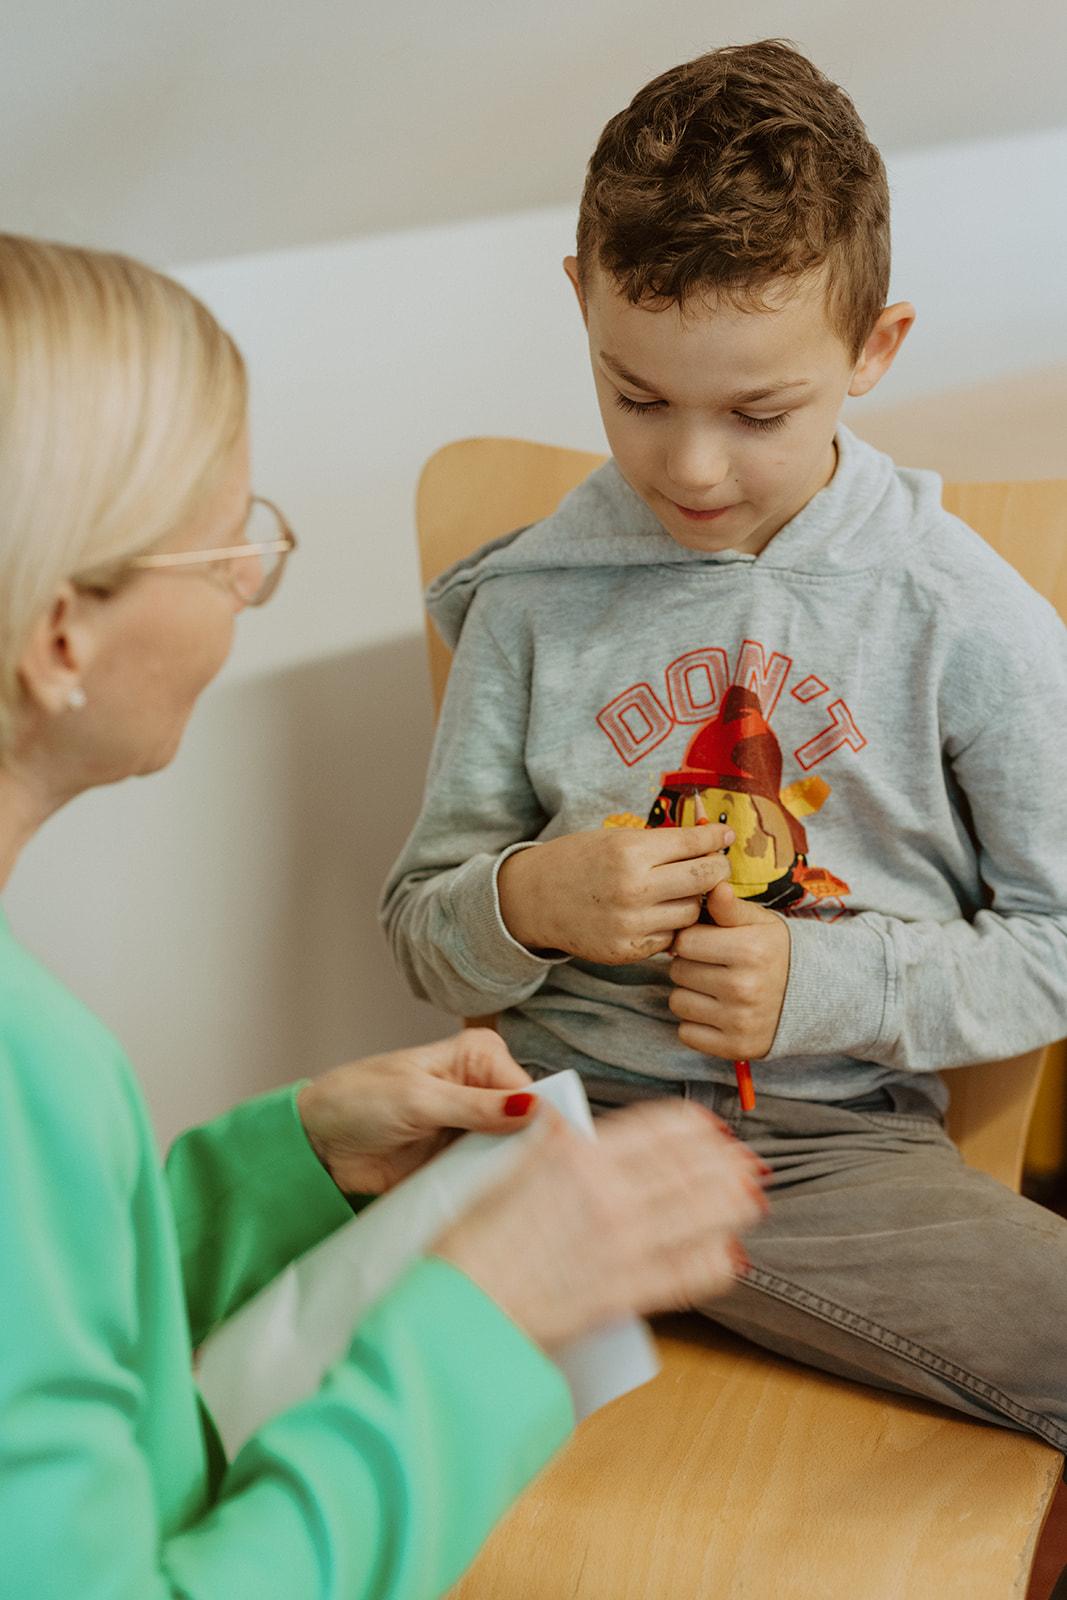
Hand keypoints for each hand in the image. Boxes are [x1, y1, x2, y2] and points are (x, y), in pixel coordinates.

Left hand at [297, 1029, 537, 1194]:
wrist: (316, 1142)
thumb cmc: (358, 1101)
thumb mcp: (418, 1100)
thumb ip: (475, 1107)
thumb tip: (532, 1108)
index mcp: (477, 1056)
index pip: (528, 1090)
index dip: (542, 1121)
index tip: (557, 1155)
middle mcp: (481, 1088)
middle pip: (526, 1122)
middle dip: (532, 1150)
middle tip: (548, 1184)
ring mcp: (471, 1128)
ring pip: (511, 1152)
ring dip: (513, 1173)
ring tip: (529, 1200)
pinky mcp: (457, 1161)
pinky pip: (487, 1176)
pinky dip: (492, 1189)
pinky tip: (503, 1205)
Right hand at [433, 1099, 767, 1350]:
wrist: (461, 1316)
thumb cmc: (468, 1250)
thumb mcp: (501, 1174)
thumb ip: (543, 1146)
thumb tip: (560, 1121)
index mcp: (578, 1157)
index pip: (660, 1128)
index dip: (695, 1127)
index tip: (710, 1128)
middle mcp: (610, 1194)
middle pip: (691, 1167)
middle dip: (725, 1163)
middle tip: (744, 1162)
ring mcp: (624, 1245)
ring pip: (703, 1214)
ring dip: (732, 1203)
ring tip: (749, 1199)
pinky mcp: (629, 1295)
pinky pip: (690, 1273)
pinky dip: (716, 1262)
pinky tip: (729, 1256)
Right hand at [498, 825, 733, 963]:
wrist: (534, 899)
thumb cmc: (579, 860)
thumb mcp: (617, 838)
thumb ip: (663, 841)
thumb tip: (715, 838)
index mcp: (630, 852)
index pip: (695, 845)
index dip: (716, 838)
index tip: (724, 836)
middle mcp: (633, 889)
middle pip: (704, 880)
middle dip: (717, 870)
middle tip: (715, 866)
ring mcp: (631, 924)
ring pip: (692, 913)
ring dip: (693, 901)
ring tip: (679, 891)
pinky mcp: (627, 950)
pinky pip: (670, 938)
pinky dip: (671, 926)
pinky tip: (657, 914)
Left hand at [668, 881, 790, 1059]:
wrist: (814, 998)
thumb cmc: (775, 954)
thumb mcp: (760, 923)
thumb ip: (731, 907)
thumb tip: (715, 886)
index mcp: (750, 950)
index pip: (685, 941)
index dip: (692, 939)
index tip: (707, 943)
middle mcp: (744, 987)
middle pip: (678, 971)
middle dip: (690, 966)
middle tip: (714, 967)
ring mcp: (740, 1021)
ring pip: (678, 1002)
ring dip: (690, 995)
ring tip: (716, 989)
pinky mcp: (736, 1048)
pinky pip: (686, 1033)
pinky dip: (696, 1024)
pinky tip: (717, 1013)